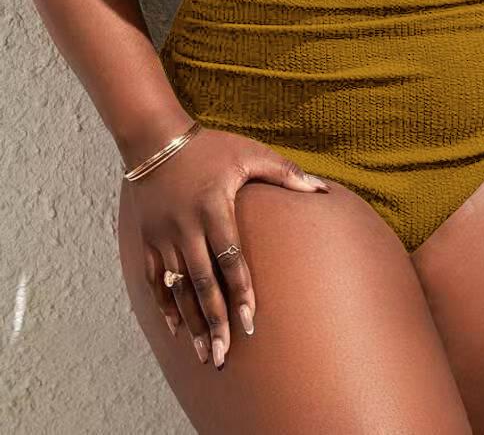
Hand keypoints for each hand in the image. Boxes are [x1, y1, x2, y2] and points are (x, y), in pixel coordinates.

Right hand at [125, 125, 329, 368]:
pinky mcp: (148, 240)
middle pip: (203, 283)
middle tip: (226, 355)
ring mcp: (164, 236)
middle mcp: (187, 227)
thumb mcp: (250, 153)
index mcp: (215, 208)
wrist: (155, 139)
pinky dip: (166, 307)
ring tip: (206, 354)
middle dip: (215, 321)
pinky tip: (177, 331)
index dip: (241, 292)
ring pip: (179, 289)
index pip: (231, 258)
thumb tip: (322, 190)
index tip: (251, 323)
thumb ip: (285, 173)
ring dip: (192, 323)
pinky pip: (155, 281)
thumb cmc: (210, 147)